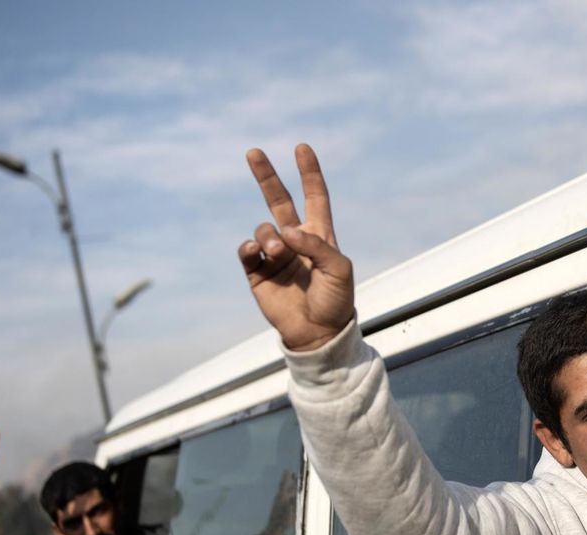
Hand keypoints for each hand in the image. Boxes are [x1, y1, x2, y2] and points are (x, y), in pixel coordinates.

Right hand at [238, 144, 354, 350]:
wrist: (318, 333)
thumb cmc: (336, 300)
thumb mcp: (338, 269)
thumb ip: (315, 244)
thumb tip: (285, 230)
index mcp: (319, 236)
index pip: (315, 197)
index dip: (309, 173)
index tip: (302, 149)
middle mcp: (295, 241)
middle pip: (278, 201)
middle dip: (267, 176)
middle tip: (253, 152)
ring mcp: (275, 256)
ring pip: (263, 229)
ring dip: (269, 235)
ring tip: (280, 252)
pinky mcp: (258, 273)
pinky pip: (247, 251)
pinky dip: (250, 248)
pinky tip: (257, 252)